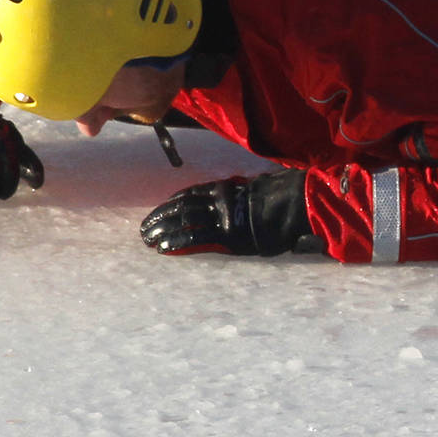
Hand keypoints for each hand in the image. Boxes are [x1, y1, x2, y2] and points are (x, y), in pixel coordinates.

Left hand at [141, 172, 311, 256]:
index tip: (160, 210)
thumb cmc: (276, 201)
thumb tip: (232, 196)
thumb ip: (237, 194)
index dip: (171, 203)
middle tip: (145, 229)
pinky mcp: (225, 234)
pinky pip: (194, 237)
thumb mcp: (253, 191)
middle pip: (181, 206)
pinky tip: (163, 247)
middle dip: (160, 217)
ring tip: (148, 239)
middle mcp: (218, 199)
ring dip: (162, 230)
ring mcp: (221, 216)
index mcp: (223, 188)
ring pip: (182, 220)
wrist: (292, 208)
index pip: (190, 194)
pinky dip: (176, 241)